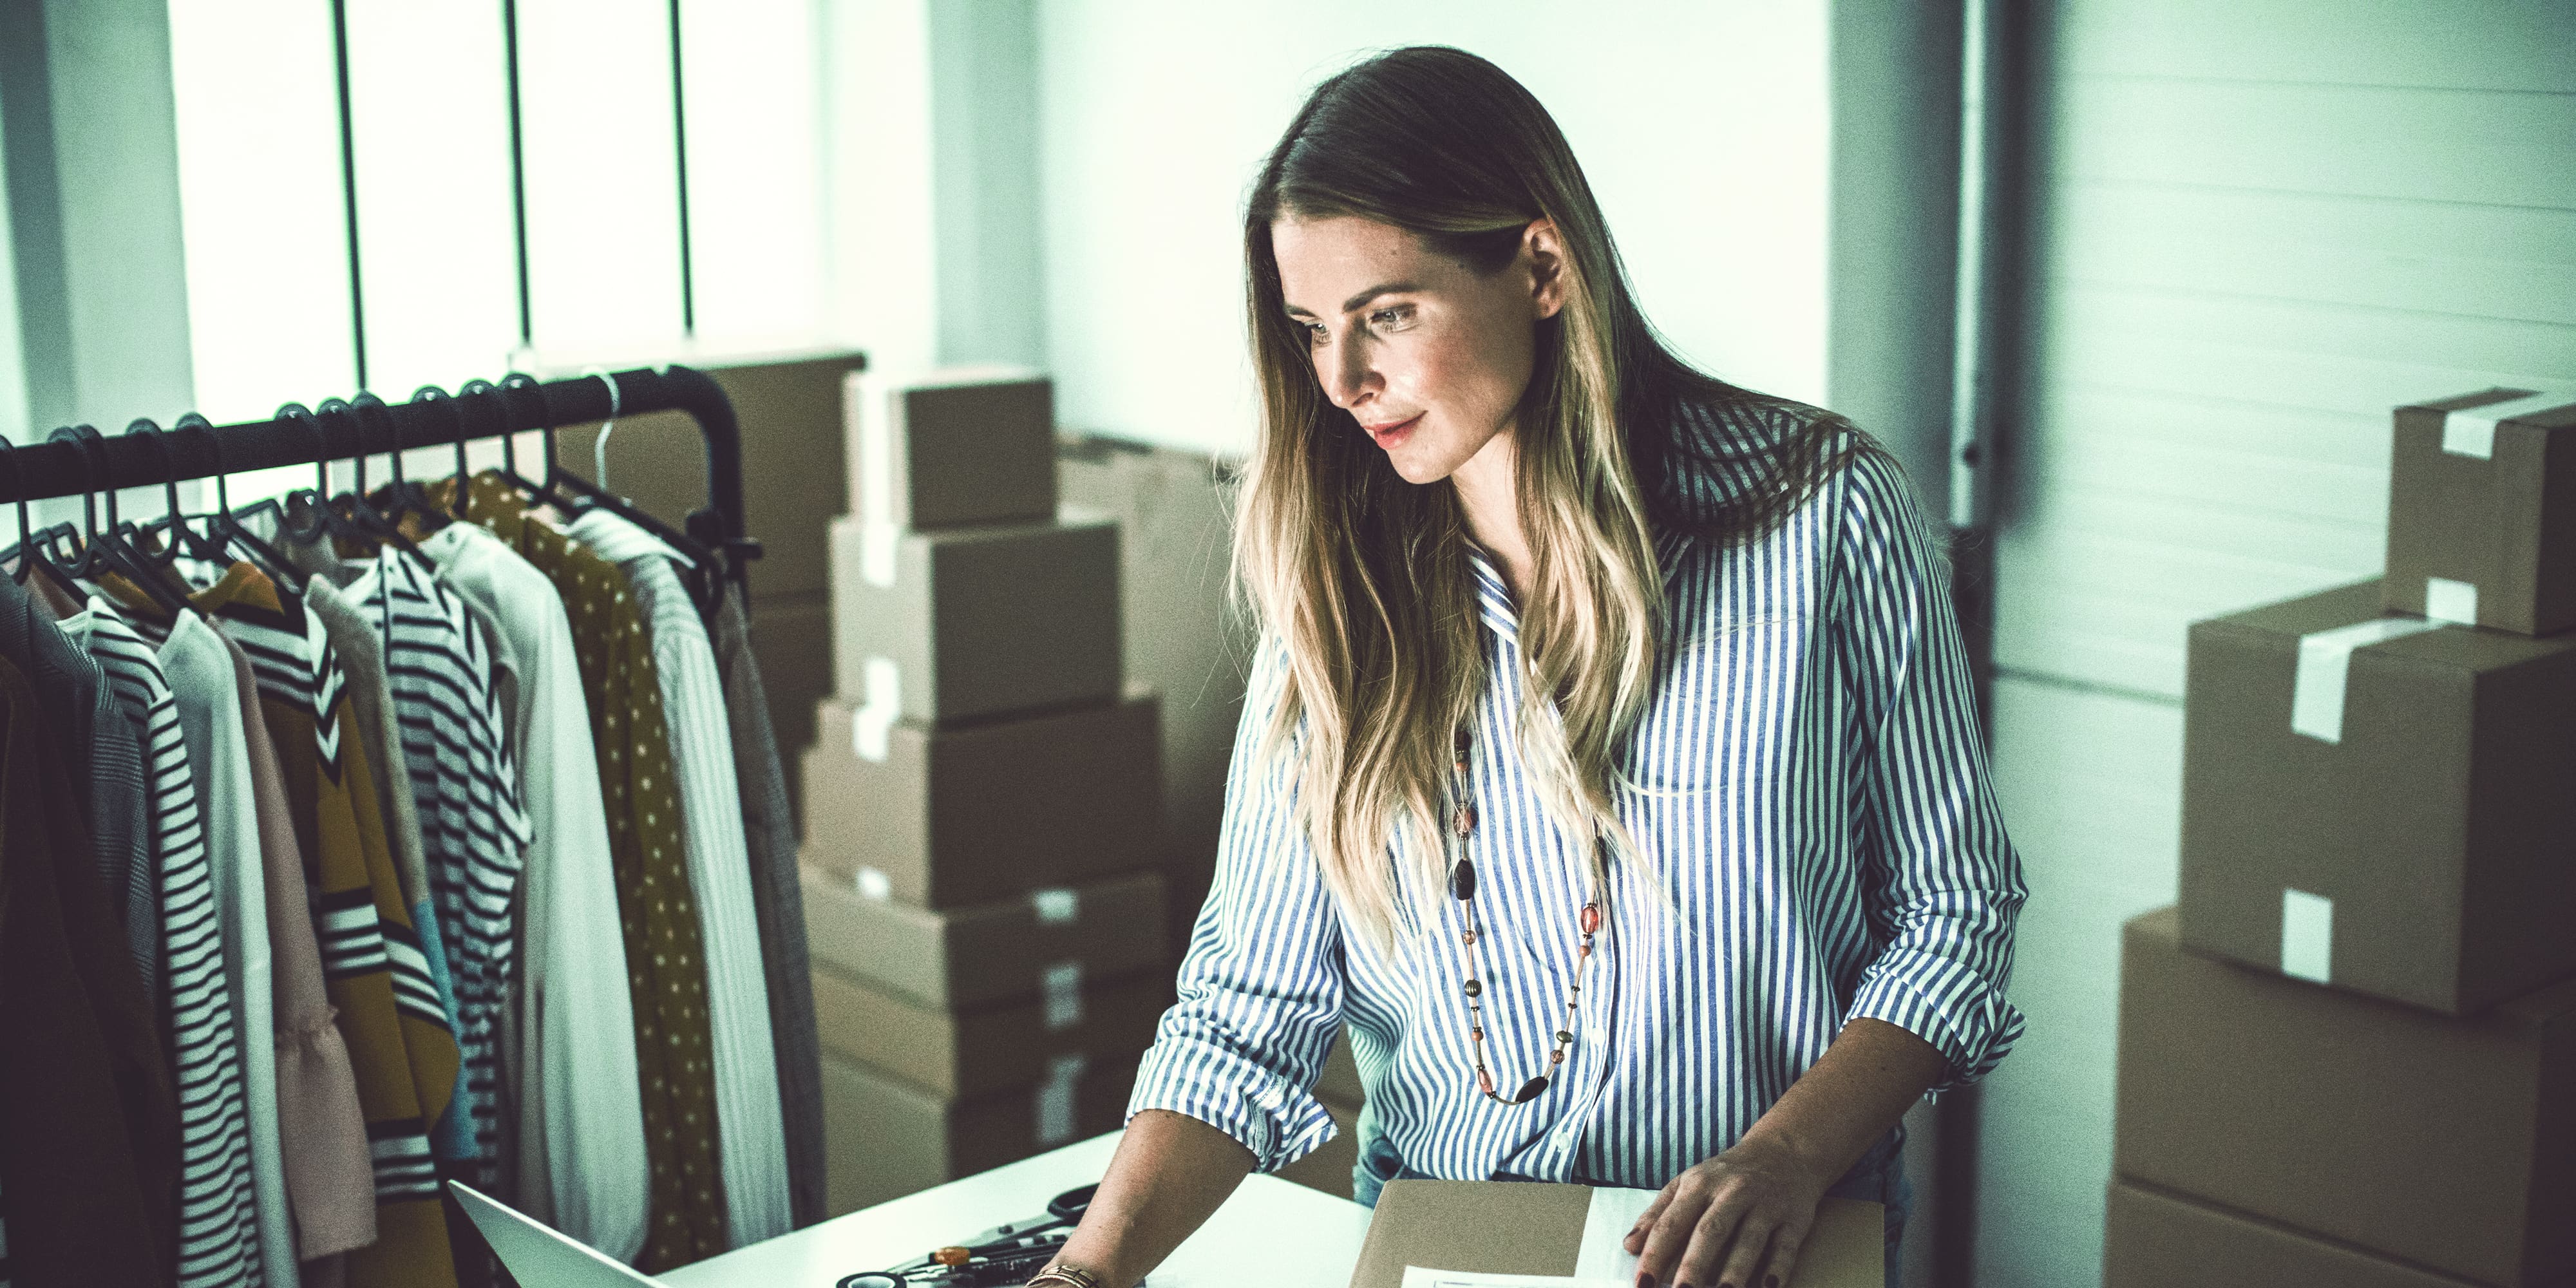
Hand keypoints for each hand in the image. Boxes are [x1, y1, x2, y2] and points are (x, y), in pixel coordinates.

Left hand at [1623, 1133, 1832, 1287]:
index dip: (1655, 1254)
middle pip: (1710, 1232)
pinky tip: (1768, 1287)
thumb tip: (1629, 1245)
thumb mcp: (1688, 1184)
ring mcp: (1765, 1205)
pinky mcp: (1794, 1218)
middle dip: (1694, 1266)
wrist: (1783, 1152)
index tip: (1642, 1284)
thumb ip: (1658, 1214)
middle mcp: (1732, 1192)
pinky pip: (1786, 1245)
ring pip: (1748, 1240)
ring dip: (1734, 1271)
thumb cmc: (1725, 1175)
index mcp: (1699, 1184)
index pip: (1672, 1223)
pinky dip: (1778, 1267)